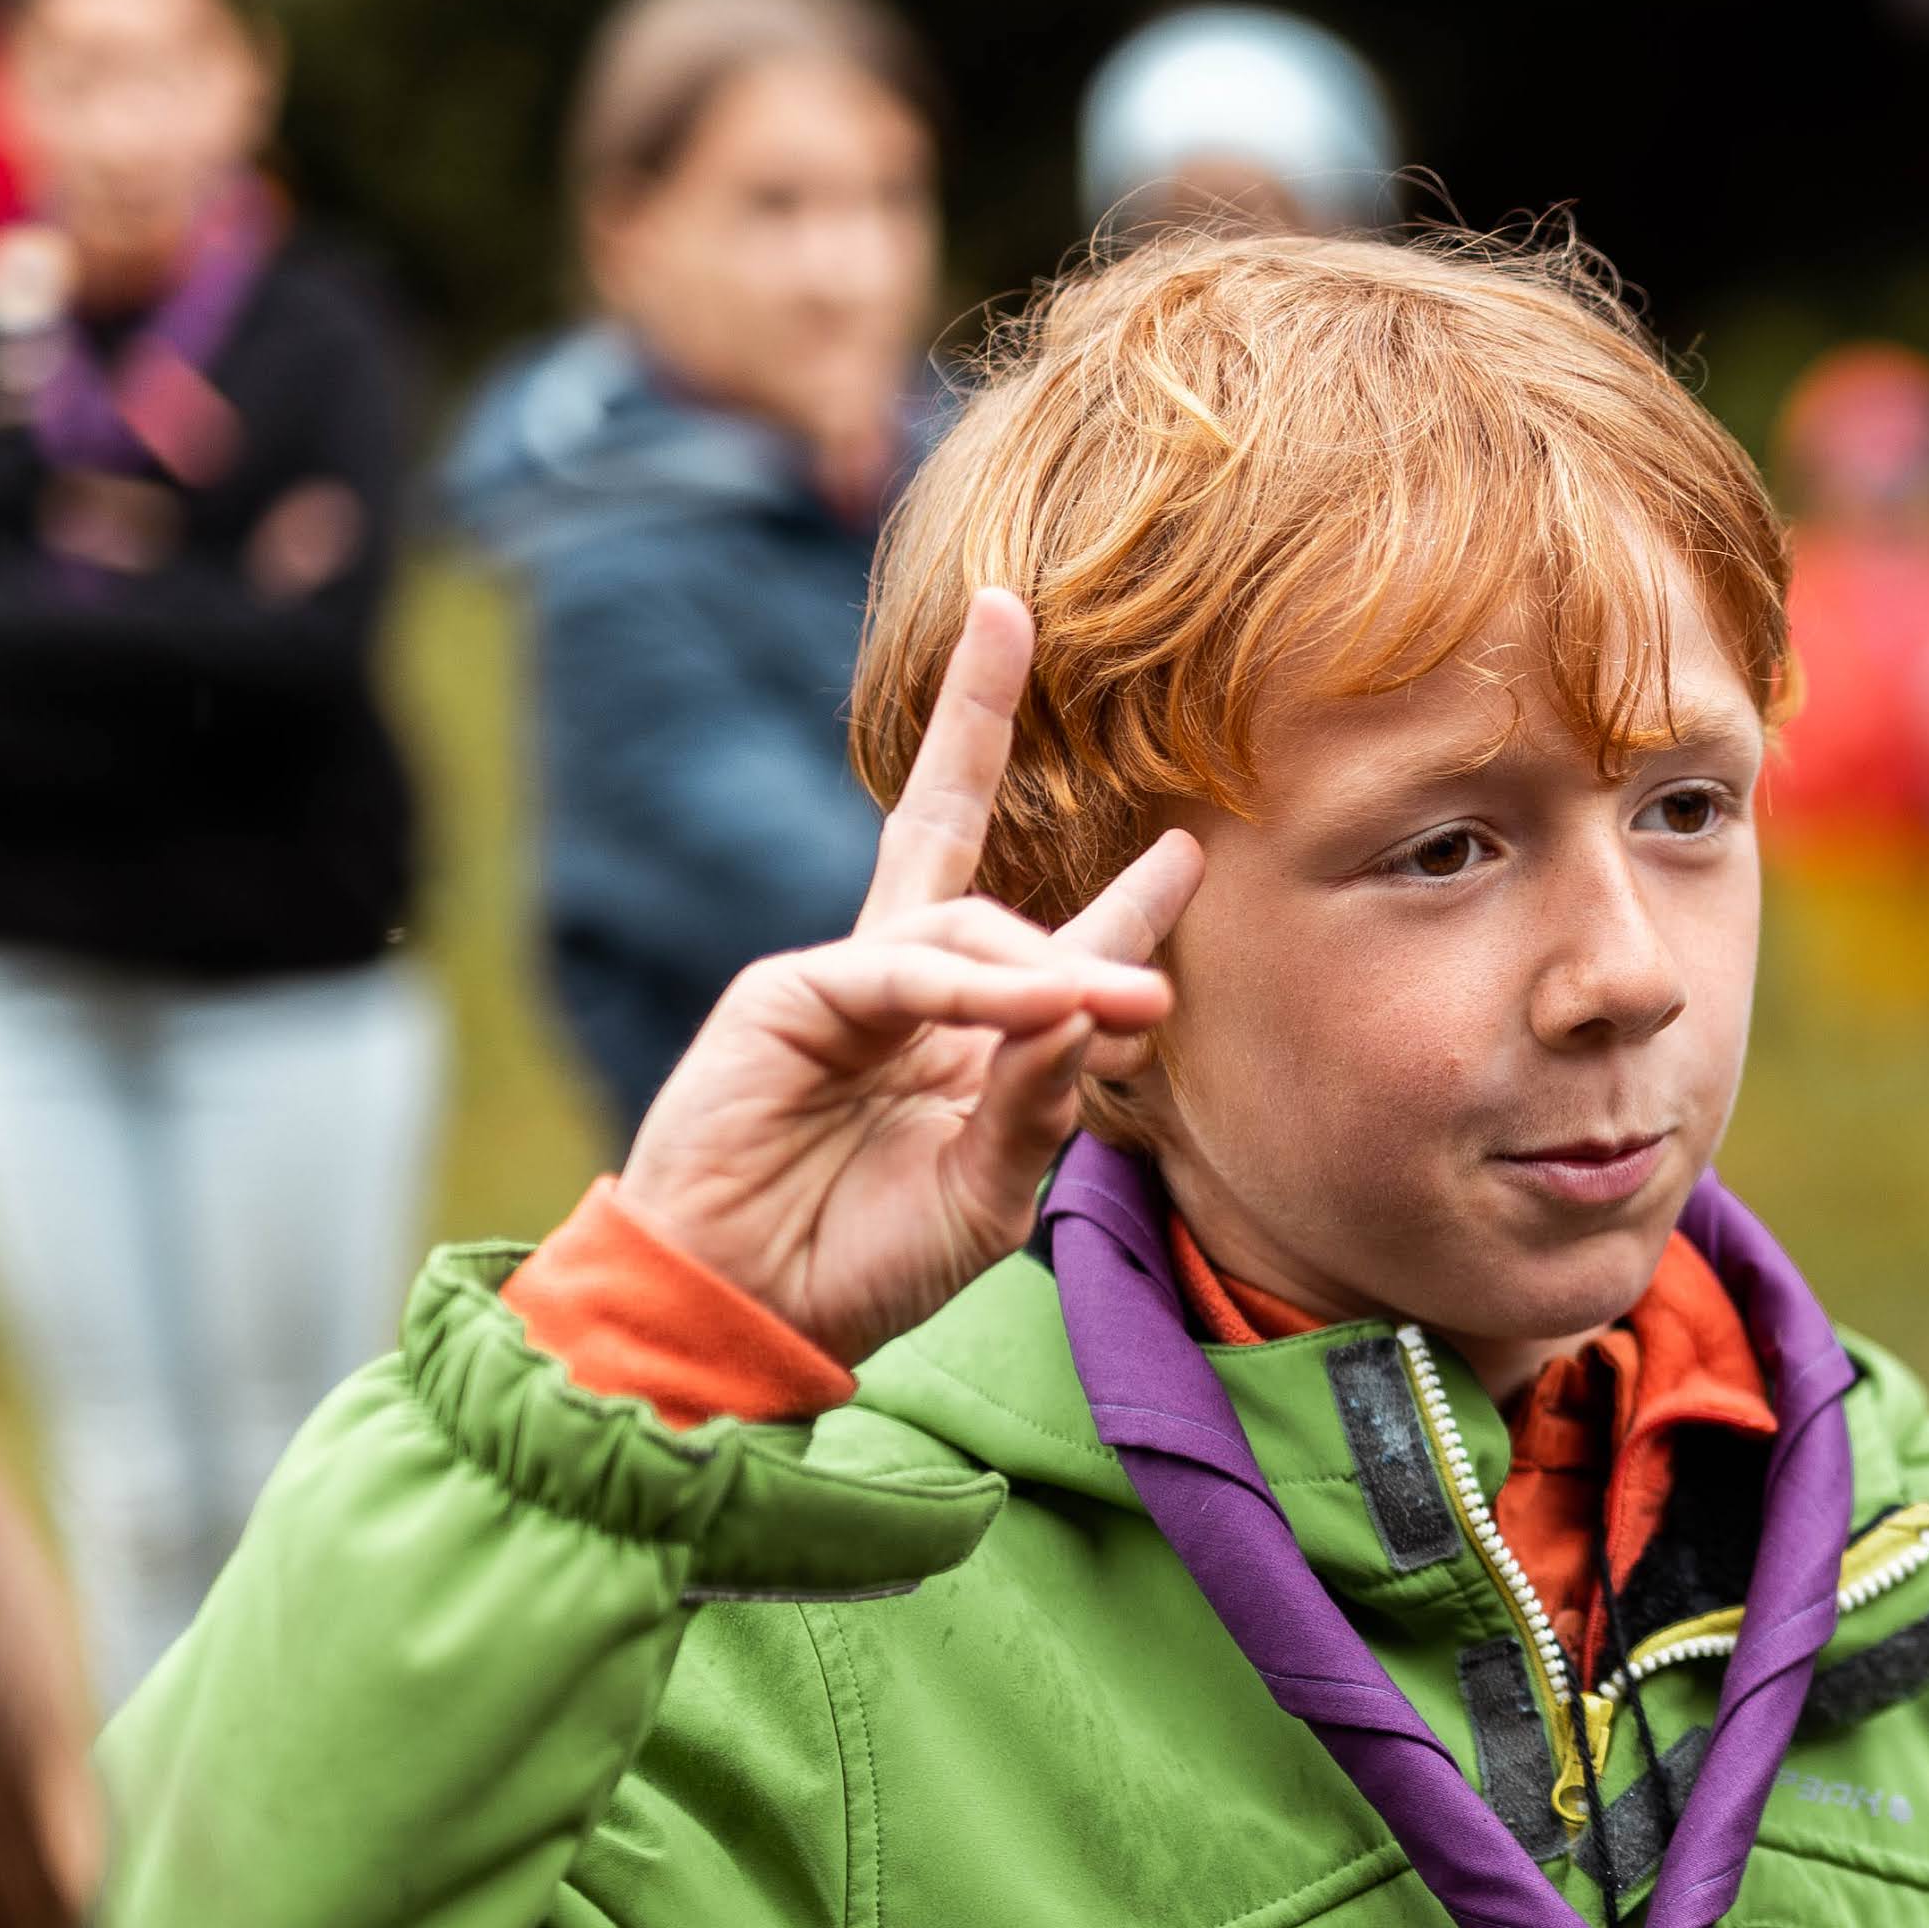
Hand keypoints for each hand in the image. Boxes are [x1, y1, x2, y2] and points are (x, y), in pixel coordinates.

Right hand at [622, 589, 1202, 1363]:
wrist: (743, 1315)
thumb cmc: (861, 1265)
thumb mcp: (987, 1193)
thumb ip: (1039, 1099)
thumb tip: (1094, 998)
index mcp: (960, 1036)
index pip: (1044, 939)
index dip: (1117, 895)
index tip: (1186, 842)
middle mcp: (902, 989)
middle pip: (946, 827)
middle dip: (975, 719)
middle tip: (1009, 612)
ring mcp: (840, 982)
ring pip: (964, 925)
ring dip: (1054, 959)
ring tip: (1132, 999)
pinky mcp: (785, 994)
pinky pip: (907, 971)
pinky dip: (980, 988)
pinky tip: (1041, 1001)